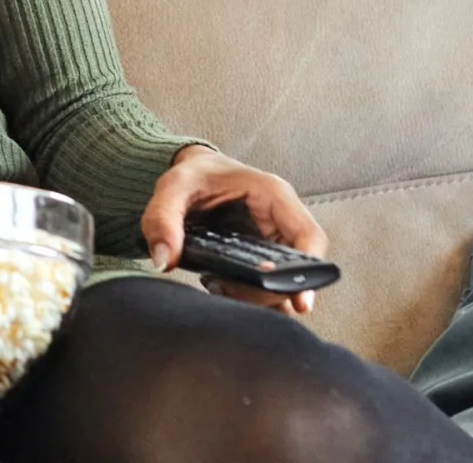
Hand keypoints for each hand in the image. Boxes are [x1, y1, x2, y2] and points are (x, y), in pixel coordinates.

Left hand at [141, 144, 328, 316]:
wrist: (192, 172)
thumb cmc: (191, 174)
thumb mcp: (172, 187)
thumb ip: (163, 219)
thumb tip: (164, 259)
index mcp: (273, 195)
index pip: (308, 235)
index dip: (309, 270)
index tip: (297, 300)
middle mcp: (280, 219)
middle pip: (299, 267)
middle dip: (275, 291)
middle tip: (239, 296)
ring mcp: (273, 240)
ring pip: (285, 281)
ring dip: (262, 297)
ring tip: (222, 289)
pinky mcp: (262, 256)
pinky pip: (268, 283)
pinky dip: (252, 296)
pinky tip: (223, 292)